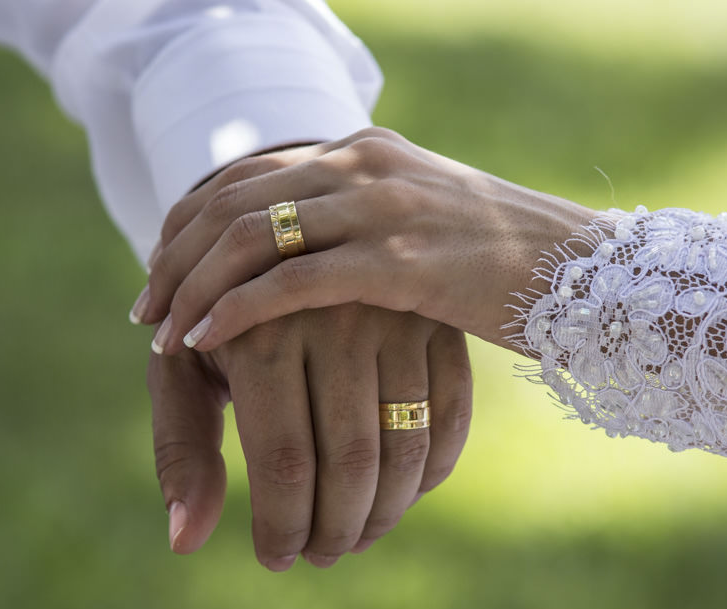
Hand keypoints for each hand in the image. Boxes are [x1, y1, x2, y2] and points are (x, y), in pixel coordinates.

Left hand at [136, 127, 594, 354]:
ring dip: (193, 287)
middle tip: (143, 314)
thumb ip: (358, 220)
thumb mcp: (417, 221)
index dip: (185, 224)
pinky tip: (206, 341)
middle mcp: (361, 163)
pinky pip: (293, 281)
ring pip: (250, 236)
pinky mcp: (400, 260)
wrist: (582, 272)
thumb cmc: (497, 260)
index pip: (242, 175)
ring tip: (163, 335)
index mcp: (360, 150)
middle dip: (174, 260)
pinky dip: (238, 310)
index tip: (159, 276)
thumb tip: (301, 248)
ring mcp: (380, 206)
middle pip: (230, 201)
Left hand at [148, 307, 472, 569]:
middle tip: (321, 556)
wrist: (276, 239)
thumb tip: (184, 541)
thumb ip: (182, 451)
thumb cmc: (219, 320)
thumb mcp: (184, 371)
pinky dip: (433, 470)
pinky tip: (404, 495)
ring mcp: (393, 315)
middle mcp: (332, 318)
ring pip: (404, 446)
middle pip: (349, 462)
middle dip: (335, 530)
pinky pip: (450, 414)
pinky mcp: (435, 319)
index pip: (282, 463)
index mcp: (260, 333)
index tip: (276, 558)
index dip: (282, 527)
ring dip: (386, 513)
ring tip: (357, 536)